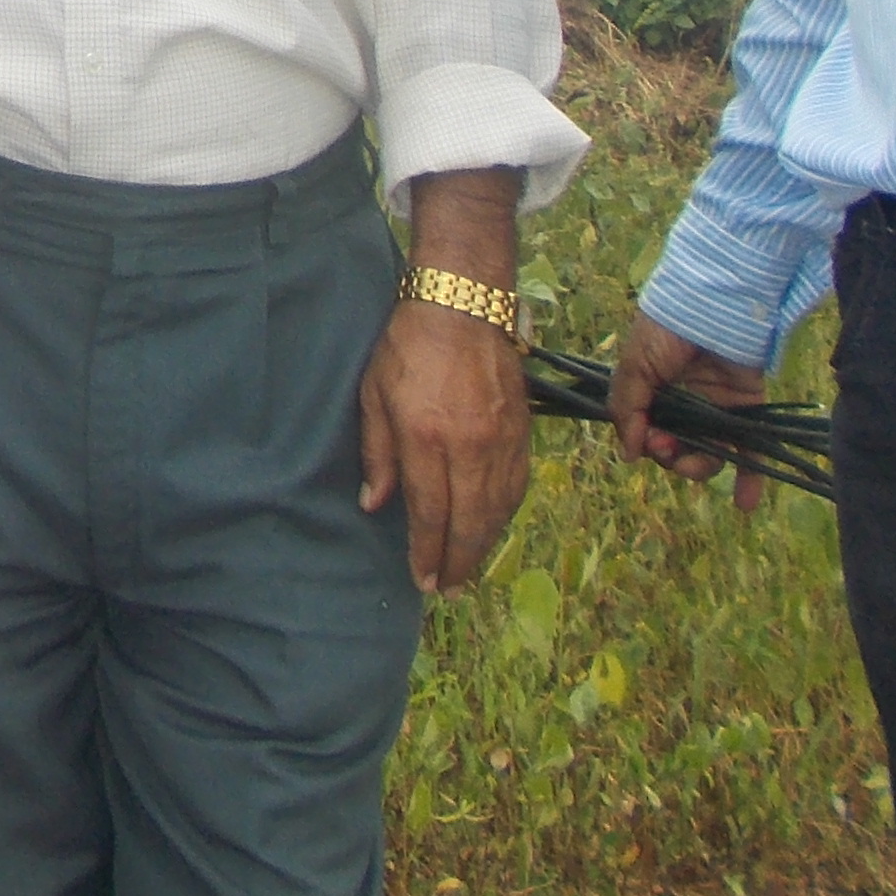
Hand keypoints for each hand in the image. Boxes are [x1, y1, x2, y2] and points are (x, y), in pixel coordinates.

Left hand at [360, 299, 534, 596]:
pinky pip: (517, 486)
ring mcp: (501, 439)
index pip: (431, 512)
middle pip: (470, 522)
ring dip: (484, 544)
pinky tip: (492, 527)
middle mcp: (470, 446)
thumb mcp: (373, 396)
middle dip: (458, 562)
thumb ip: (377, 454)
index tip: (422, 578)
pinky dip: (505, 514)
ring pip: (498, 509)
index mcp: (427, 438)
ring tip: (468, 569)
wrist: (462, 305)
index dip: (428, 552)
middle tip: (448, 589)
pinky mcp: (522, 430)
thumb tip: (374, 504)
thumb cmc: (407, 347)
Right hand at [607, 311, 773, 512]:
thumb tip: (630, 455)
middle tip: (671, 446)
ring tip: (700, 462)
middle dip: (672, 457)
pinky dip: (749, 478)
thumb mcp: (634, 366)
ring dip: (701, 468)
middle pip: (678, 449)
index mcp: (654, 393)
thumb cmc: (666, 331)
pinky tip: (745, 504)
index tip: (653, 440)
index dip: (650, 444)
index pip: (649, 433)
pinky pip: (748, 450)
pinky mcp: (746, 409)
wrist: (712, 306)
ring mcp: (716, 409)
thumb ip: (628, 409)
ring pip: (709, 454)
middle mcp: (685, 405)